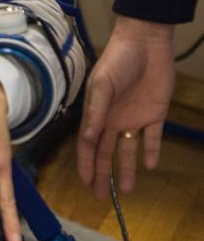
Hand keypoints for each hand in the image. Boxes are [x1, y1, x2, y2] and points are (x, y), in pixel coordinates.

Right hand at [77, 17, 175, 198]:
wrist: (146, 42)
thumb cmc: (118, 59)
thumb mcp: (103, 84)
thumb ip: (96, 112)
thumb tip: (86, 139)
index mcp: (97, 112)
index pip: (88, 144)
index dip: (85, 164)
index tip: (85, 184)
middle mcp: (114, 119)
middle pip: (106, 152)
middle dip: (102, 174)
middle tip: (101, 199)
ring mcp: (134, 117)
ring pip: (128, 150)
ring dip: (127, 169)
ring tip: (125, 191)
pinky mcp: (156, 114)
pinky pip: (153, 138)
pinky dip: (151, 151)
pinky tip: (149, 165)